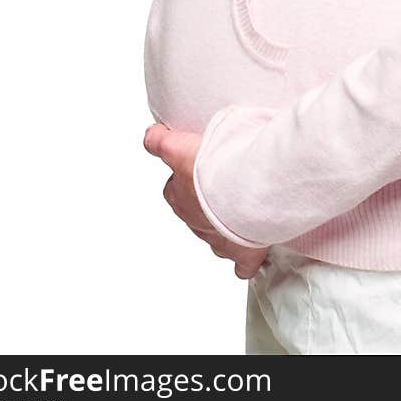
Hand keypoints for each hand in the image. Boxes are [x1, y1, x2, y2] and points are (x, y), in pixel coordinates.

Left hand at [143, 122, 269, 279]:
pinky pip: (241, 265)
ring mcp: (218, 239)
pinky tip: (250, 257)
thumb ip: (161, 142)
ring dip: (224, 228)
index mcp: (180, 195)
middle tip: (222, 185)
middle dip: (205, 202)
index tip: (197, 170)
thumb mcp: (179, 146)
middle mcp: (195, 219)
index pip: (173, 188)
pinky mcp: (241, 254)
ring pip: (215, 238)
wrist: (246, 187)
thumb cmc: (217, 167)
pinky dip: (245, 262)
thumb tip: (149, 136)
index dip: (186, 178)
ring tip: (240, 215)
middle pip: (194, 212)